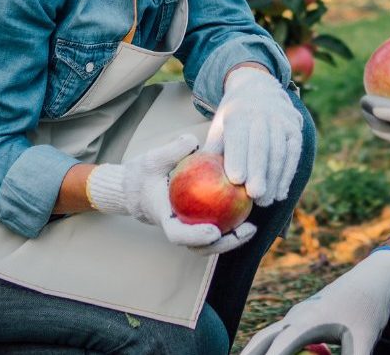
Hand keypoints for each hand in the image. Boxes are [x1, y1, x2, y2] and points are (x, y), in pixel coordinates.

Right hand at [87, 134, 256, 252]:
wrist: (136, 187)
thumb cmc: (144, 173)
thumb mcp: (153, 158)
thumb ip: (172, 151)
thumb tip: (193, 142)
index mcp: (164, 218)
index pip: (177, 234)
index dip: (195, 236)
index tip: (213, 232)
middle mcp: (177, 228)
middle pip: (200, 247)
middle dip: (225, 244)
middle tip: (246, 230)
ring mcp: (188, 230)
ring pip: (211, 244)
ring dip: (233, 239)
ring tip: (252, 227)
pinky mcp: (198, 224)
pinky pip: (217, 228)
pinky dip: (232, 225)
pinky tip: (250, 210)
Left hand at [205, 66, 301, 207]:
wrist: (259, 90)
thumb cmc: (233, 118)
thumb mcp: (219, 127)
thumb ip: (212, 150)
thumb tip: (197, 179)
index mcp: (238, 113)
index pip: (238, 136)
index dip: (238, 157)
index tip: (236, 180)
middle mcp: (262, 114)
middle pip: (261, 146)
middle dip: (259, 172)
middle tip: (254, 196)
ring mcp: (281, 120)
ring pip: (280, 152)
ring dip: (274, 179)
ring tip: (265, 201)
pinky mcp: (295, 129)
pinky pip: (293, 154)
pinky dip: (287, 176)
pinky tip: (280, 193)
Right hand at [242, 249, 389, 354]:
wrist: (374, 277)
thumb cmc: (369, 307)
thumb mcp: (366, 340)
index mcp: (307, 321)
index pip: (278, 348)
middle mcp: (297, 316)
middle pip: (263, 340)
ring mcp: (299, 314)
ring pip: (269, 336)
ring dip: (256, 352)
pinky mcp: (305, 316)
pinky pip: (281, 334)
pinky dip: (271, 347)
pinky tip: (281, 353)